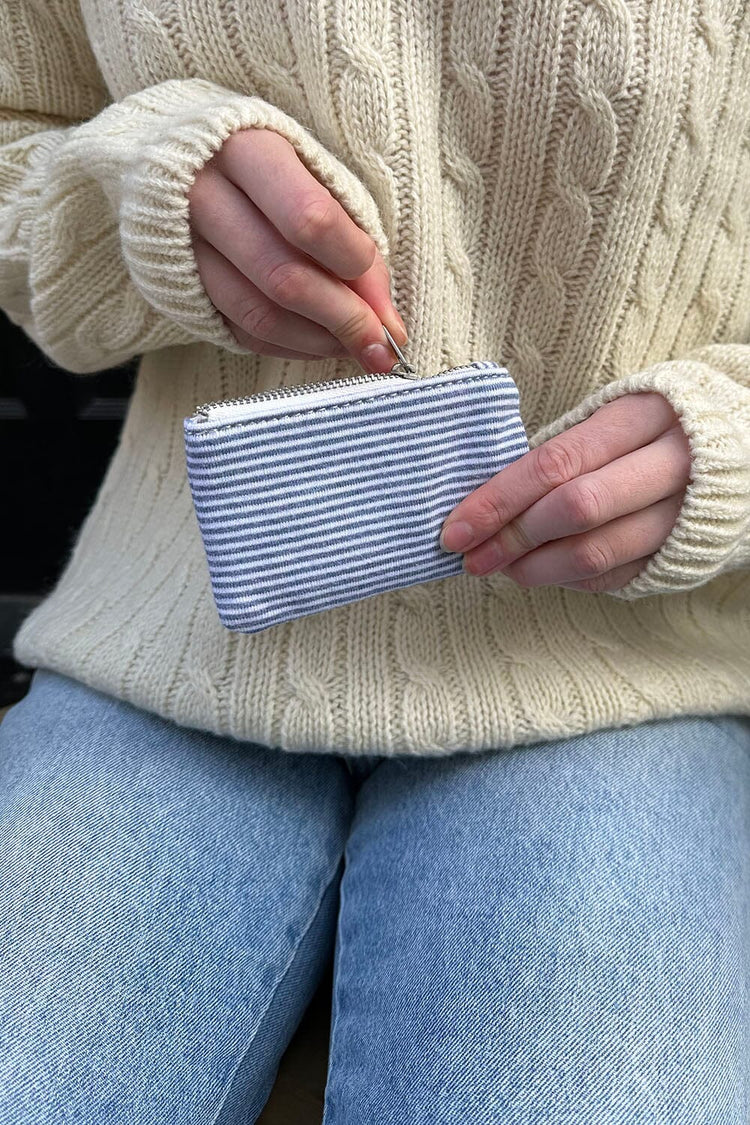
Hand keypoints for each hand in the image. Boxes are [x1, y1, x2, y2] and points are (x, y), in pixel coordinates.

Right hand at [188, 127, 406, 370]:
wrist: (177, 162)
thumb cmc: (269, 170)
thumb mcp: (315, 178)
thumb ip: (354, 240)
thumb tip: (386, 319)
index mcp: (245, 150)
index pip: (308, 218)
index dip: (353, 264)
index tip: (382, 291)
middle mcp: (202, 195)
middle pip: (283, 277)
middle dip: (344, 320)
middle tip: (382, 348)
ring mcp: (183, 246)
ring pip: (259, 313)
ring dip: (318, 342)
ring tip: (355, 348)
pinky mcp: (180, 285)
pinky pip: (240, 330)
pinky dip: (289, 346)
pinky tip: (320, 344)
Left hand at [439, 393, 691, 592]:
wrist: (744, 446)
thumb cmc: (653, 429)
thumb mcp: (612, 418)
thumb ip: (559, 452)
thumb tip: (486, 498)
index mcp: (640, 417)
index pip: (555, 463)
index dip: (499, 500)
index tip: (456, 528)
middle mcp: (669, 465)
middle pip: (576, 509)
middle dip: (512, 539)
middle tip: (472, 558)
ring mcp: (681, 514)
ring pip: (597, 552)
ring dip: (537, 569)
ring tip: (501, 570)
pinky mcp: (683, 551)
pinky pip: (617, 576)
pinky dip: (570, 580)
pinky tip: (542, 574)